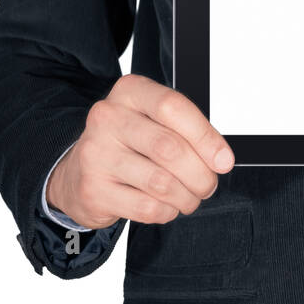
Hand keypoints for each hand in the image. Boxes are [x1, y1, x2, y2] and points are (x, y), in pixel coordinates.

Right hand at [45, 74, 234, 229]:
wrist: (79, 174)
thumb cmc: (129, 145)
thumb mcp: (156, 123)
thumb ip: (188, 132)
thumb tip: (221, 159)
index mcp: (129, 92)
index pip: (173, 106)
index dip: (205, 137)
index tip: (224, 160)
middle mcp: (108, 118)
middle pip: (169, 148)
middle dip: (200, 174)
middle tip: (207, 185)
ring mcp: (96, 154)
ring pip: (161, 183)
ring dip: (186, 197)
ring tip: (189, 198)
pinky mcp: (93, 190)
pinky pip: (146, 207)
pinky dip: (167, 211)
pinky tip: (166, 206)